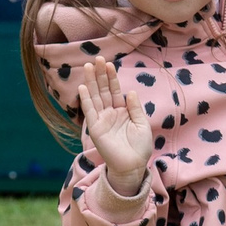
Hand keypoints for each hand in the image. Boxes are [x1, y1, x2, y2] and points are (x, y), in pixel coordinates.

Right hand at [77, 62, 151, 195]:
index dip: (112, 77)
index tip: (109, 64)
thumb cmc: (140, 148)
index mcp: (123, 111)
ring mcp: (102, 120)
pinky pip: (90, 111)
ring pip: (95, 96)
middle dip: (100, 75)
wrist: (133, 166)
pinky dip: (86, 99)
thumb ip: (135, 108)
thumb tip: (130, 91)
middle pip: (104, 90)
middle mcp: (110, 113)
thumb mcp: (142, 124)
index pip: (116, 90)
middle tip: (97, 59)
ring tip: (87, 66)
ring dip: (91, 82)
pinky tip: (83, 87)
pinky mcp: (95, 128)